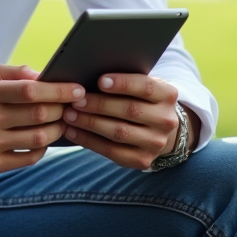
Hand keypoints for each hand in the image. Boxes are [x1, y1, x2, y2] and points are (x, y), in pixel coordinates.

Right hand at [0, 64, 83, 173]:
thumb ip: (16, 73)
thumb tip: (46, 76)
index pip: (31, 91)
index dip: (59, 90)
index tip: (77, 89)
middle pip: (39, 115)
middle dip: (63, 109)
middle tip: (74, 106)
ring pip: (38, 138)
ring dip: (57, 129)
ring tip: (62, 121)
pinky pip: (29, 158)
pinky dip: (43, 148)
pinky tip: (44, 138)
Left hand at [61, 74, 180, 169]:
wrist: (158, 129)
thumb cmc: (141, 100)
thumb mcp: (141, 87)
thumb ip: (125, 81)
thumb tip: (88, 76)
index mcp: (167, 95)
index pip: (145, 87)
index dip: (123, 83)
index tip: (99, 81)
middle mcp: (166, 120)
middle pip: (129, 110)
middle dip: (99, 105)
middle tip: (75, 100)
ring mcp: (156, 143)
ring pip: (119, 132)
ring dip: (90, 123)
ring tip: (69, 115)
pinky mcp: (142, 161)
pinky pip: (112, 151)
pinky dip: (89, 141)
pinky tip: (73, 132)